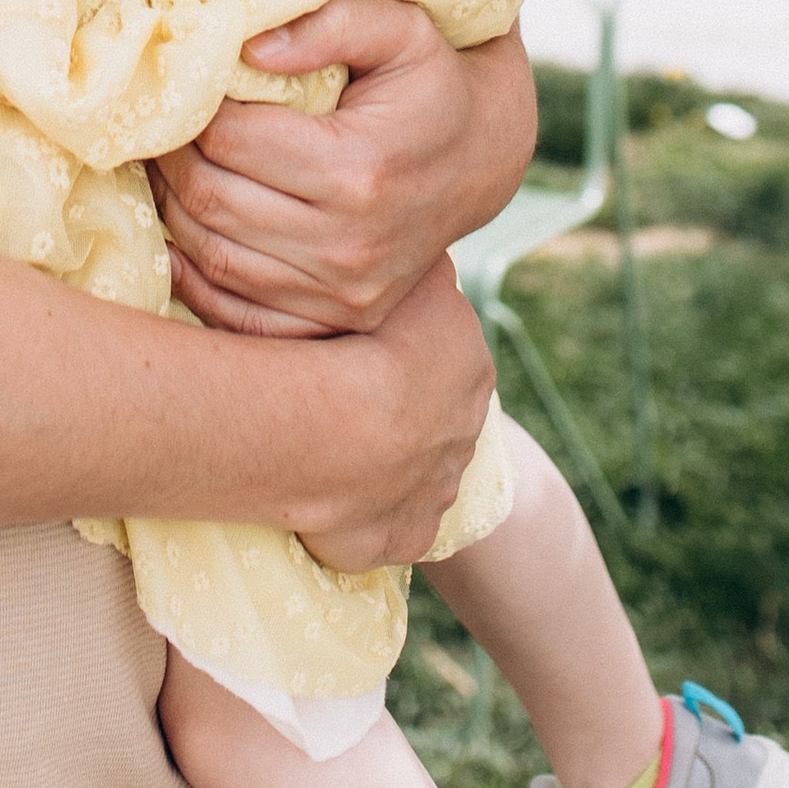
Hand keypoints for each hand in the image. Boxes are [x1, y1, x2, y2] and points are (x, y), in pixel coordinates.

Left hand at [155, 6, 535, 340]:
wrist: (481, 158)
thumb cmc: (430, 83)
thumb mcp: (401, 29)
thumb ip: (331, 22)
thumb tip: (250, 47)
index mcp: (359, 168)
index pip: (229, 141)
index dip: (188, 112)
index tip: (180, 89)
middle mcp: (351, 242)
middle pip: (213, 201)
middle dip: (171, 161)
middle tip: (158, 128)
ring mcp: (346, 291)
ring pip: (215, 258)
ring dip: (174, 212)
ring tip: (167, 168)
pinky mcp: (340, 318)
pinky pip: (239, 313)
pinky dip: (196, 277)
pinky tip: (181, 234)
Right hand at [290, 252, 497, 572]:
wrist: (336, 428)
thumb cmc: (356, 339)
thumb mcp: (401, 275)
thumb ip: (413, 268)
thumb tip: (415, 249)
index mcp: (471, 363)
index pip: (437, 344)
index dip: (394, 338)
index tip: (353, 336)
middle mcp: (465, 429)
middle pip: (425, 409)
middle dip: (389, 402)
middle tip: (331, 388)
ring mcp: (436, 489)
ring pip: (406, 467)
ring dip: (373, 457)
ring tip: (317, 436)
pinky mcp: (404, 538)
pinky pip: (380, 524)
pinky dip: (357, 513)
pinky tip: (322, 492)